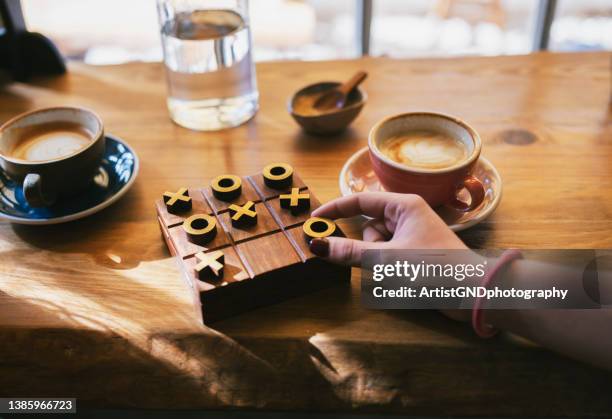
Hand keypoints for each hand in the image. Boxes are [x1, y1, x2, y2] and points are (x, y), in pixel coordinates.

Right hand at [310, 192, 466, 265]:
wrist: (472, 292)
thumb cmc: (432, 267)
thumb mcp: (386, 259)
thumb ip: (350, 252)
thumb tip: (318, 246)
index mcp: (404, 205)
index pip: (360, 201)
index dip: (336, 208)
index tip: (314, 218)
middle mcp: (408, 215)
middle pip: (369, 226)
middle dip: (368, 247)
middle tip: (380, 261)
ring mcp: (412, 235)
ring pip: (377, 244)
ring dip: (379, 260)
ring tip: (398, 273)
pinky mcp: (415, 253)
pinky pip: (389, 255)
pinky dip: (388, 267)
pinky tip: (402, 279)